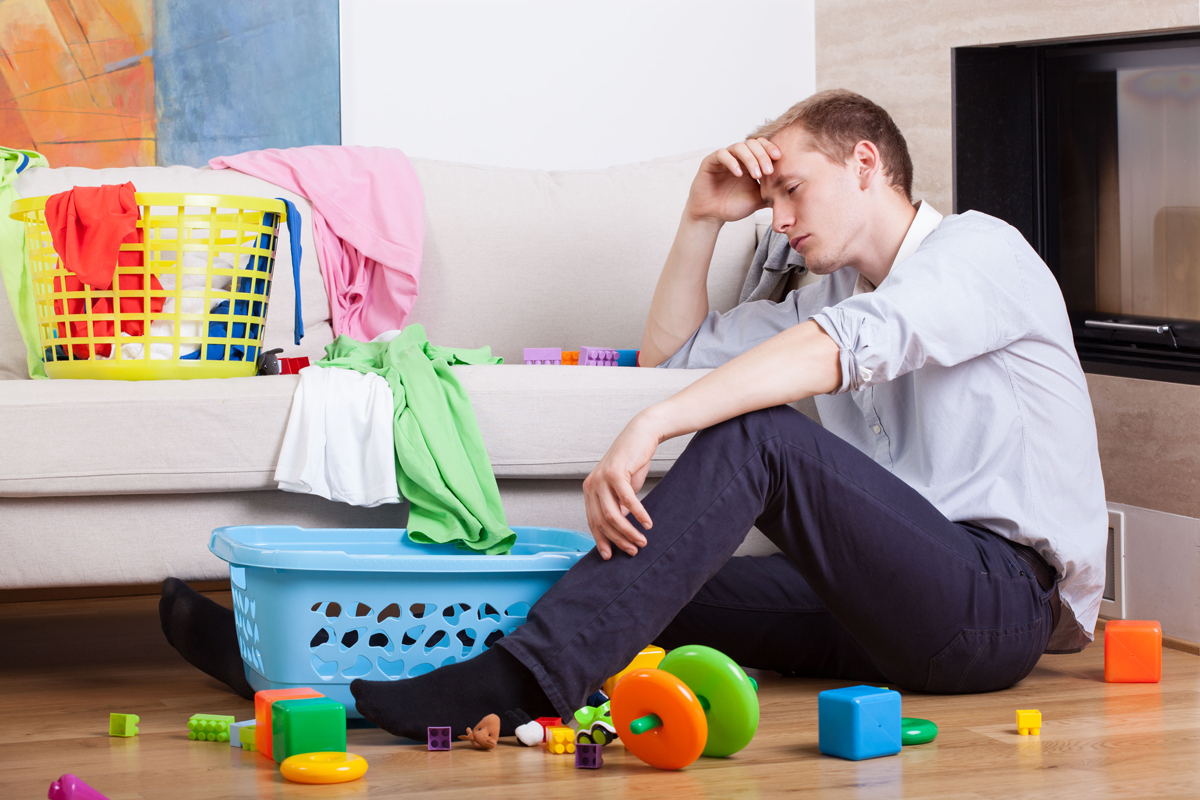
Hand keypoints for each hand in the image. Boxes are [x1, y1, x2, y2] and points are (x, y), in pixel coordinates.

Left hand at [582, 412, 662, 558]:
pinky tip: (648, 523)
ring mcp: (601, 479)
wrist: (641, 434)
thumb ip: (617, 505)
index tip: (609, 556)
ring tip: (642, 541)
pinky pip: (627, 501)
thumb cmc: (632, 461)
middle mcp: (591, 485)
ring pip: (613, 515)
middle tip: (633, 550)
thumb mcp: (622, 487)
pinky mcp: (616, 473)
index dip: (601, 540)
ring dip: (629, 532)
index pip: (592, 521)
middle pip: (602, 522)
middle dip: (618, 540)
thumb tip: (619, 528)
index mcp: (589, 489)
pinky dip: (639, 515)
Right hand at [685, 138, 782, 223]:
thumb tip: (795, 194)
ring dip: (750, 158)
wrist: (711, 216)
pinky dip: (732, 161)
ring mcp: (723, 158)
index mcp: (749, 161)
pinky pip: (722, 154)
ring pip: (739, 146)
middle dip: (763, 155)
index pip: (762, 146)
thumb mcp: (758, 199)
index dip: (770, 148)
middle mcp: (737, 157)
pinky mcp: (710, 162)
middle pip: (752, 143)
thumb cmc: (733, 206)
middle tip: (769, 170)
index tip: (779, 158)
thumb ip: (773, 193)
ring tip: (756, 174)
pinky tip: (739, 173)